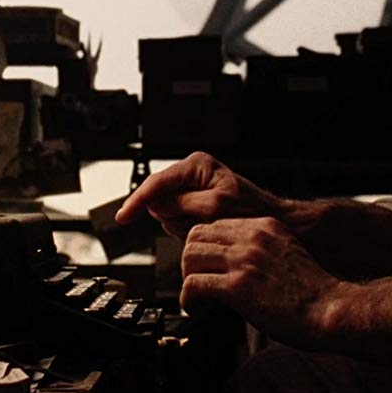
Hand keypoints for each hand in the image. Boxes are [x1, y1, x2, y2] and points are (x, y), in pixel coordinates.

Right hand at [115, 151, 288, 238]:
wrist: (268, 221)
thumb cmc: (251, 211)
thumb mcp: (215, 207)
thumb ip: (181, 204)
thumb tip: (155, 205)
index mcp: (196, 165)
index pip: (156, 183)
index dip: (137, 201)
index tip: (123, 216)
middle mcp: (191, 173)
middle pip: (159, 199)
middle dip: (173, 216)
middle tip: (198, 222)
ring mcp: (190, 188)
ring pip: (165, 212)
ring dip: (181, 224)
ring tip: (205, 223)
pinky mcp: (191, 202)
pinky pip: (175, 219)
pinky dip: (185, 227)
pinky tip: (203, 226)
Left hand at [179, 217, 348, 349]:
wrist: (331, 310)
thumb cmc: (314, 292)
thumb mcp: (287, 254)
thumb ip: (261, 251)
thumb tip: (233, 265)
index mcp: (264, 226)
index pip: (215, 225)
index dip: (204, 248)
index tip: (205, 267)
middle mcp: (252, 237)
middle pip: (196, 236)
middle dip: (191, 261)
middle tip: (197, 282)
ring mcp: (244, 260)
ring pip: (189, 257)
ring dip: (189, 279)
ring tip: (198, 298)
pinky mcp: (238, 286)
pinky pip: (193, 285)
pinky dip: (189, 300)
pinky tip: (198, 310)